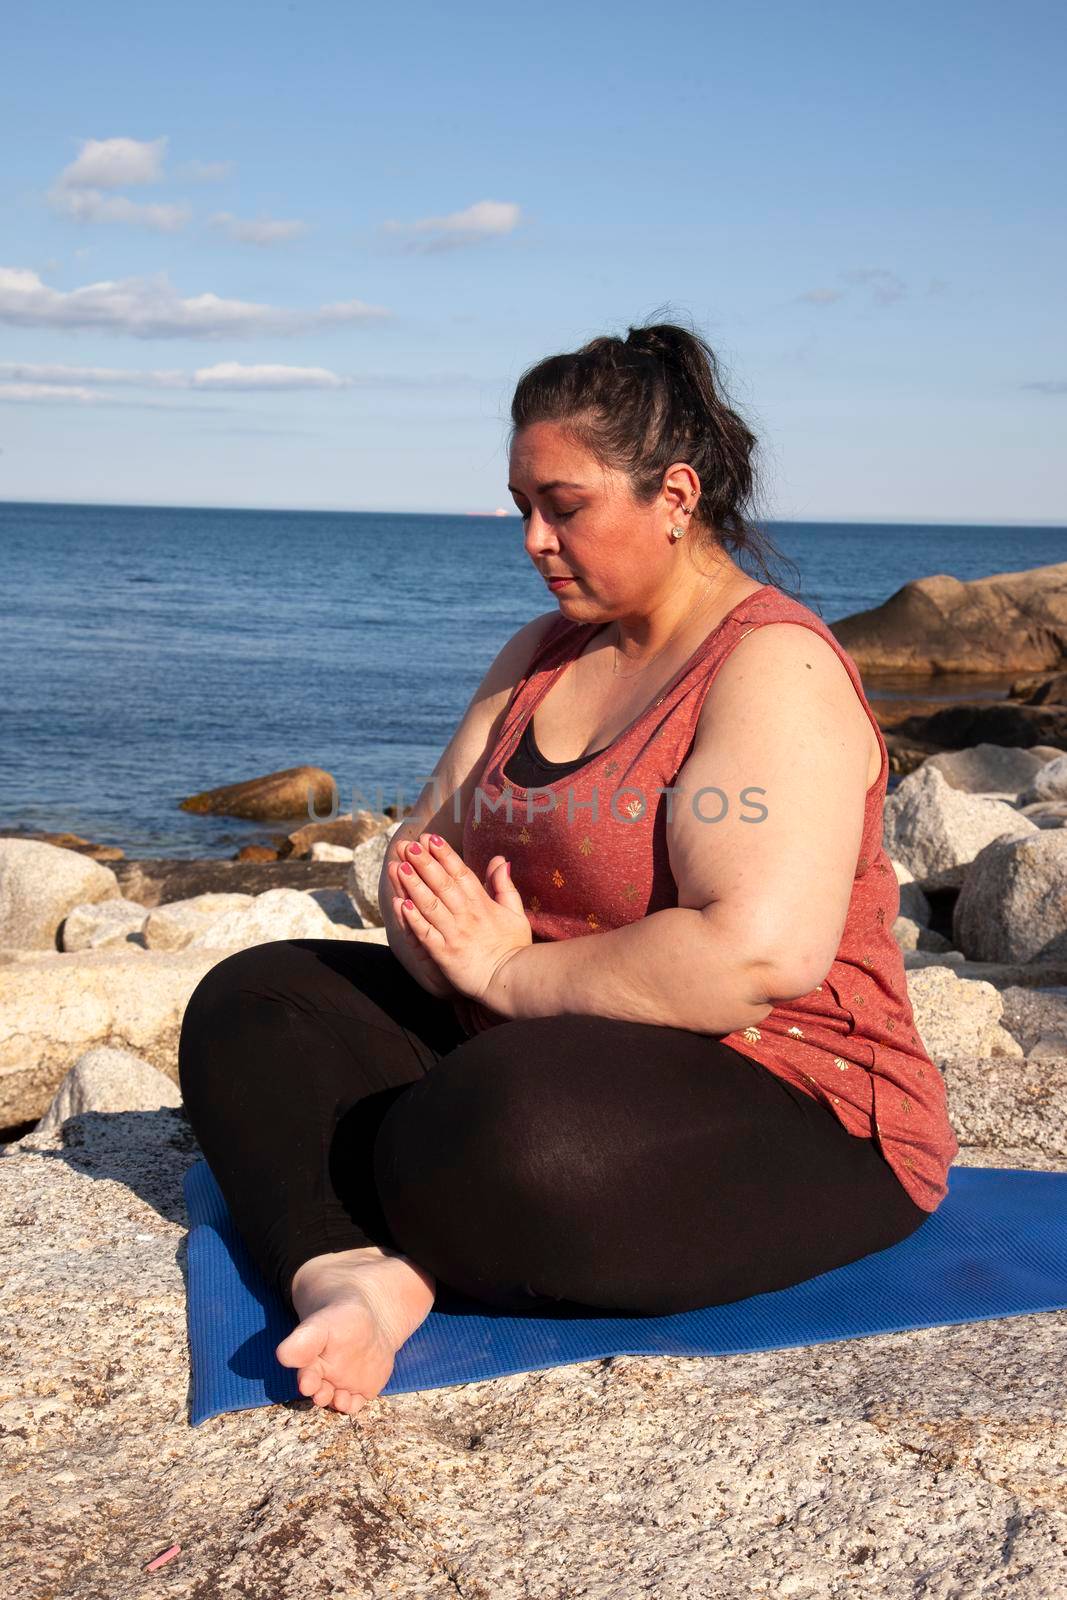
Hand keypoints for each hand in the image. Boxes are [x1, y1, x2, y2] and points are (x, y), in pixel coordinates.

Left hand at [390, 832, 531, 1005]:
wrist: (513, 980)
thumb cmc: (514, 948)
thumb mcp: (515, 912)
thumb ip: (505, 886)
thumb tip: (500, 860)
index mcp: (482, 903)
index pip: (461, 873)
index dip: (444, 855)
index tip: (430, 839)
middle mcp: (466, 915)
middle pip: (442, 884)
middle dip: (424, 863)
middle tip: (408, 846)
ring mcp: (454, 934)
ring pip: (430, 904)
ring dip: (413, 885)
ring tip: (399, 867)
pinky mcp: (445, 954)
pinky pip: (425, 934)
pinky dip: (413, 919)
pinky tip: (401, 905)